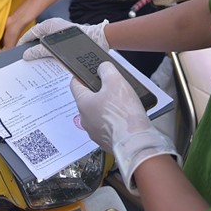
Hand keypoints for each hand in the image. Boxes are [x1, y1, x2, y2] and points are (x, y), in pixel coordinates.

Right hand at [18, 17, 108, 61]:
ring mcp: (60, 32)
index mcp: (49, 24)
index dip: (23, 41)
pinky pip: (53, 44)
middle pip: (37, 37)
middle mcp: (54, 26)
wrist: (97, 40)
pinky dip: (48, 51)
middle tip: (25, 56)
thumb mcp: (53, 48)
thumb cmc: (78, 40)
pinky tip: (48, 59)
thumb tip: (27, 54)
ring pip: (45, 42)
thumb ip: (39, 51)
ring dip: (40, 50)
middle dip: (31, 47)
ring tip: (35, 59)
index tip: (17, 50)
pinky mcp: (66, 38)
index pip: (31, 32)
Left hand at [71, 62, 178, 193]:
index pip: (75, 85)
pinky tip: (125, 117)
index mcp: (83, 103)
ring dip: (107, 107)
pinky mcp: (106, 141)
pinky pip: (107, 126)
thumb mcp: (116, 81)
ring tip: (122, 103)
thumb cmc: (123, 113)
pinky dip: (113, 121)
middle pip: (88, 100)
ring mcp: (94, 132)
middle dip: (99, 92)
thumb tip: (102, 68)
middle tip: (112, 87)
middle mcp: (85, 119)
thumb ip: (106, 70)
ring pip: (98, 114)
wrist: (135, 142)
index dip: (81, 76)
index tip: (86, 72)